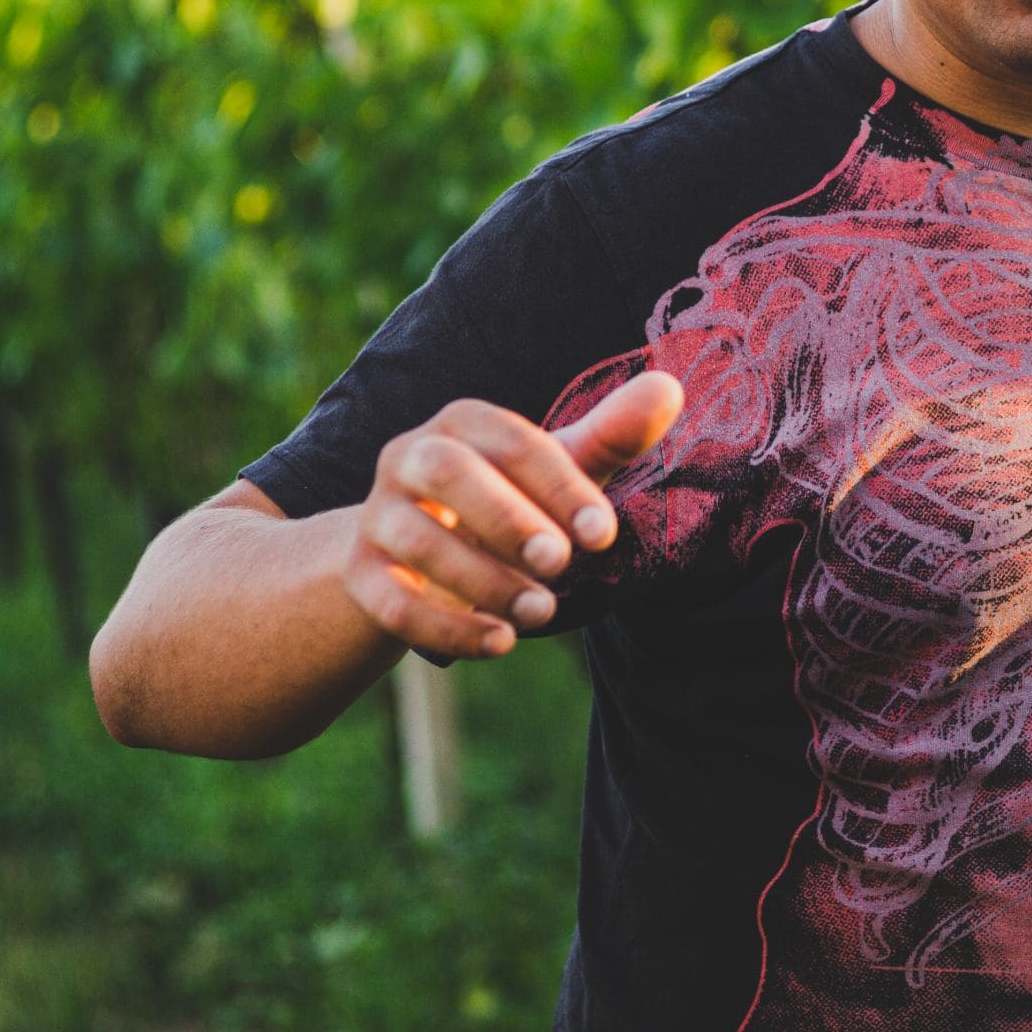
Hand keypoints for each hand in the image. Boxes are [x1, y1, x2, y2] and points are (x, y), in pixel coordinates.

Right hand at [343, 373, 683, 660]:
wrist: (417, 556)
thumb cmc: (509, 500)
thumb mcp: (560, 469)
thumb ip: (611, 435)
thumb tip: (670, 388)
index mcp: (464, 423)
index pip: (511, 440)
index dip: (559, 486)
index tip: (604, 535)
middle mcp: (410, 457)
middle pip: (445, 472)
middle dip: (505, 518)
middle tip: (561, 564)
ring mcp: (379, 516)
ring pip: (417, 542)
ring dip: (484, 581)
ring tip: (542, 612)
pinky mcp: (362, 575)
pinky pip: (392, 603)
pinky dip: (447, 628)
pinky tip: (499, 643)